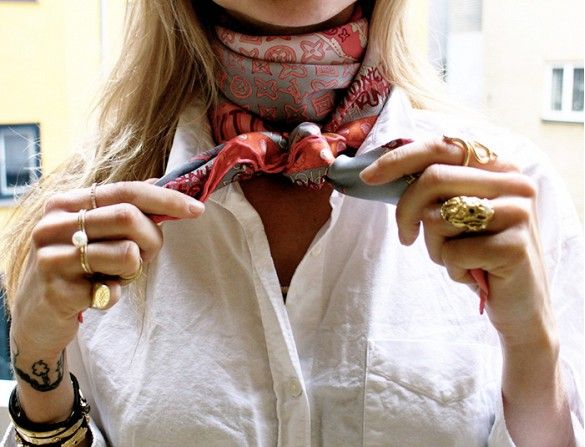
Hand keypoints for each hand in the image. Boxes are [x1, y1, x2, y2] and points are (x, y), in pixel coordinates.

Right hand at [10, 181, 203, 380]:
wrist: (36, 317)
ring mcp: (52, 259)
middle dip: (152, 240)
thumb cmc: (76, 270)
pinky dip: (114, 295)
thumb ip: (124, 212)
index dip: (165, 198)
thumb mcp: (95, 235)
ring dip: (132, 271)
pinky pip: (112, 291)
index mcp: (66, 204)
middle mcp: (54, 225)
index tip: (197, 208)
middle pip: (129, 218)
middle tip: (143, 258)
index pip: (126, 190)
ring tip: (110, 276)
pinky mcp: (57, 293)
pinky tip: (94, 295)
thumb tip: (167, 186)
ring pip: (126, 254)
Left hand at [360, 137, 551, 345]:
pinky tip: (473, 275)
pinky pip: (453, 252)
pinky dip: (452, 269)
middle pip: (433, 179)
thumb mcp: (456, 217)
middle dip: (405, 211)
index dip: (399, 160)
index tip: (368, 177)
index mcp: (498, 167)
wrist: (520, 306)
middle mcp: (513, 182)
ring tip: (460, 259)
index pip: (441, 147)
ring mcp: (518, 212)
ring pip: (437, 218)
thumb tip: (380, 172)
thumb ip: (434, 190)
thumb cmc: (479, 257)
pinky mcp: (514, 246)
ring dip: (435, 247)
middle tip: (406, 236)